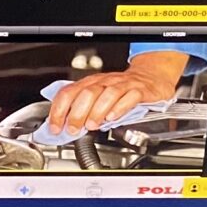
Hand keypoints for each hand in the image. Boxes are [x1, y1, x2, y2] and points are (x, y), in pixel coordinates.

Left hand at [46, 52, 186, 138]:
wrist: (150, 77)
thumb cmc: (122, 89)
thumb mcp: (99, 96)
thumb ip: (83, 109)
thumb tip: (65, 126)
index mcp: (90, 83)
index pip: (68, 93)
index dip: (59, 110)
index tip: (55, 126)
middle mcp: (105, 82)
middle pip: (87, 94)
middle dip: (77, 113)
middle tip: (73, 129)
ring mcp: (122, 85)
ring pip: (107, 94)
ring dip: (96, 111)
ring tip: (91, 125)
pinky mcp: (139, 90)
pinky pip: (129, 97)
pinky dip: (119, 108)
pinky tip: (113, 117)